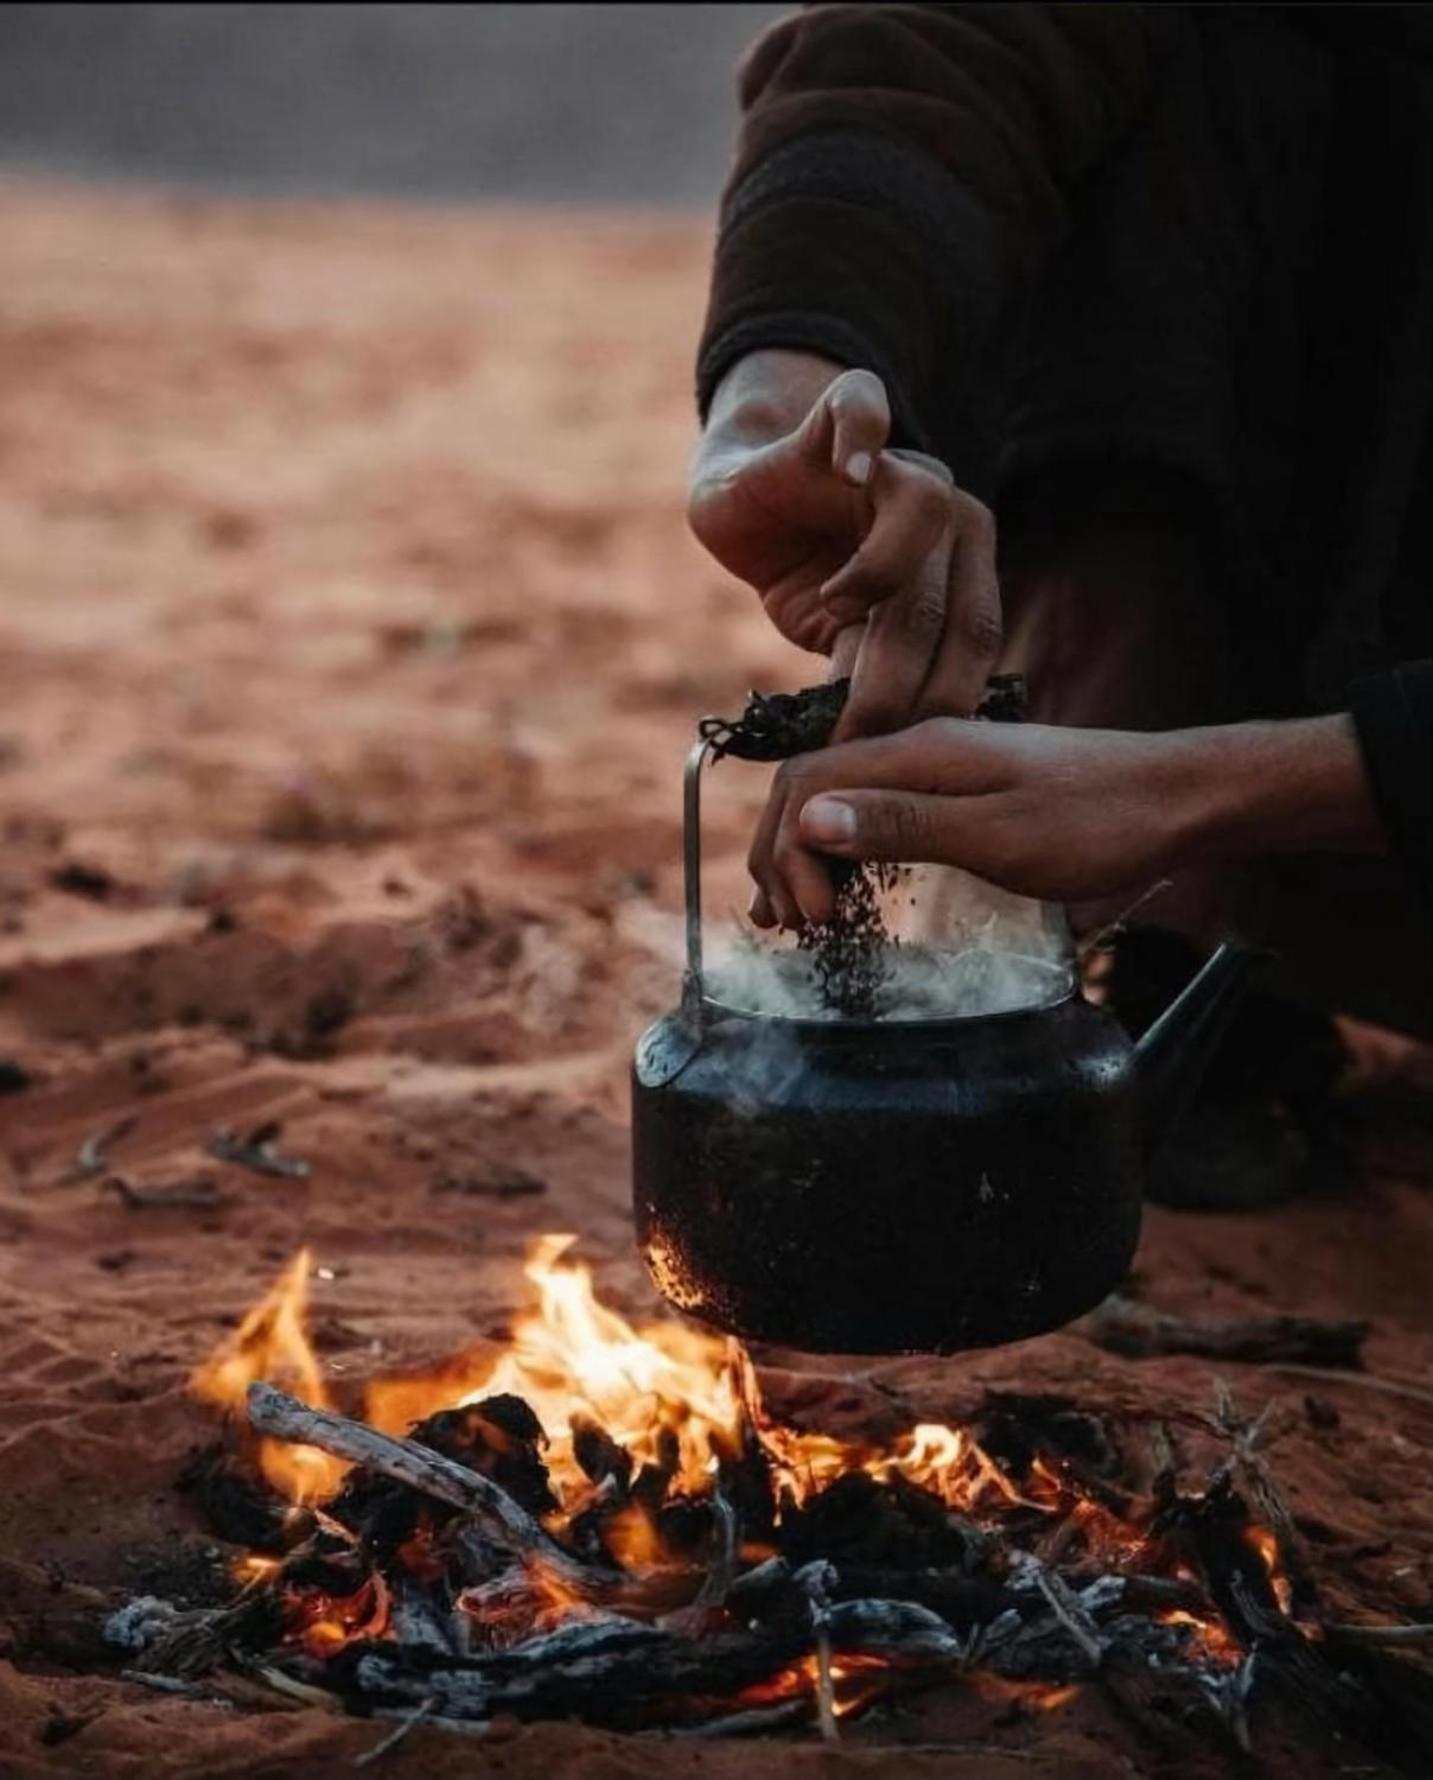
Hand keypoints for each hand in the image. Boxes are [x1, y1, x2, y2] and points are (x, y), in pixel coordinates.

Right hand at [688, 350, 1000, 740]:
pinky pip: (864, 408)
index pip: (972, 639)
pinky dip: (864, 438)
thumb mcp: (839, 636)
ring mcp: (898, 460)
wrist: (746, 500)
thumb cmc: (803, 574)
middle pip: (950, 595)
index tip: (892, 756)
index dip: (937, 701)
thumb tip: (888, 742)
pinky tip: (849, 473)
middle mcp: (949, 511)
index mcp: (963, 566)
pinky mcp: (839, 416)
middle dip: (902, 676)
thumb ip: (871, 667)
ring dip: (882, 580)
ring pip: (925, 515)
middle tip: (855, 727)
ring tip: (830, 611)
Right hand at [747, 714, 1383, 928]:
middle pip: (809, 787)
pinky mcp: (959, 788)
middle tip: (791, 927)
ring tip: (799, 915)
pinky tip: (842, 884)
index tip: (813, 918)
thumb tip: (807, 819)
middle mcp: (917, 749)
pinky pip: (875, 810)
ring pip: (837, 800)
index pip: (806, 782)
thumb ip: (902, 825)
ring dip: (805, 853)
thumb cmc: (1098, 821)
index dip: (787, 852)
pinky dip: (842, 849)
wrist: (1177, 797)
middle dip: (781, 855)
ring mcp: (937, 767)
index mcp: (917, 752)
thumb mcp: (998, 835)